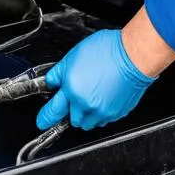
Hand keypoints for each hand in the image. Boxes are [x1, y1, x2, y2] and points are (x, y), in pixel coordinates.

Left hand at [36, 29, 155, 130]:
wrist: (133, 56)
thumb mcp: (74, 55)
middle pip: (72, 119)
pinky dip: (102, 112)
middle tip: (78, 96)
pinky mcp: (116, 114)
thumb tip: (51, 82)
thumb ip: (59, 73)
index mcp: (72, 89)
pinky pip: (104, 119)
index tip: (41, 121)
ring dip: (87, 113)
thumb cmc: (108, 51)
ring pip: (88, 122)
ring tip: (94, 94)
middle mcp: (85, 104)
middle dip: (72, 111)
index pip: (52, 111)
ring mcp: (101, 111)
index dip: (45, 118)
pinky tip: (106, 95)